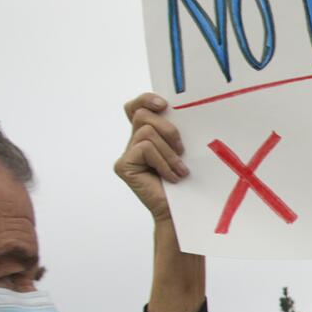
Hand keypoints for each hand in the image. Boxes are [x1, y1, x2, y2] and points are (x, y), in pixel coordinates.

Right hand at [115, 94, 186, 223]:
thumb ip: (174, 132)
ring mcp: (126, 154)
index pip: (137, 107)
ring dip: (170, 153)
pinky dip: (163, 163)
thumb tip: (177, 111)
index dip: (146, 99)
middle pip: (142, 115)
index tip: (164, 104)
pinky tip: (171, 178)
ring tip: (180, 171)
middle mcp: (133, 142)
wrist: (182, 212)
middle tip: (182, 150)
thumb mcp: (184, 151)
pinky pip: (145, 149)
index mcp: (147, 135)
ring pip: (147, 133)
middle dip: (168, 129)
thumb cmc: (188, 183)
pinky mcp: (123, 166)